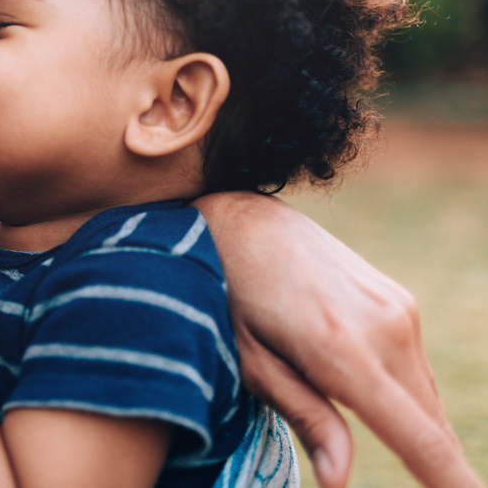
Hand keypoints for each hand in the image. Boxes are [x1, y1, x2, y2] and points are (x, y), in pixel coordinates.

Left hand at [197, 192, 483, 487]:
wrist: (242, 223)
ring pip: (425, 399)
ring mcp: (398, 309)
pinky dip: (405, 398)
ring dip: (417, 431)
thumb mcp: (250, 362)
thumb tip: (340, 481)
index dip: (454, 483)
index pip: (420, 438)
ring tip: (394, 450)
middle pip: (431, 426)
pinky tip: (373, 400)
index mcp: (343, 350)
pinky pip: (414, 369)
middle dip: (439, 468)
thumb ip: (304, 417)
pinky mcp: (400, 301)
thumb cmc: (229, 296)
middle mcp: (385, 328)